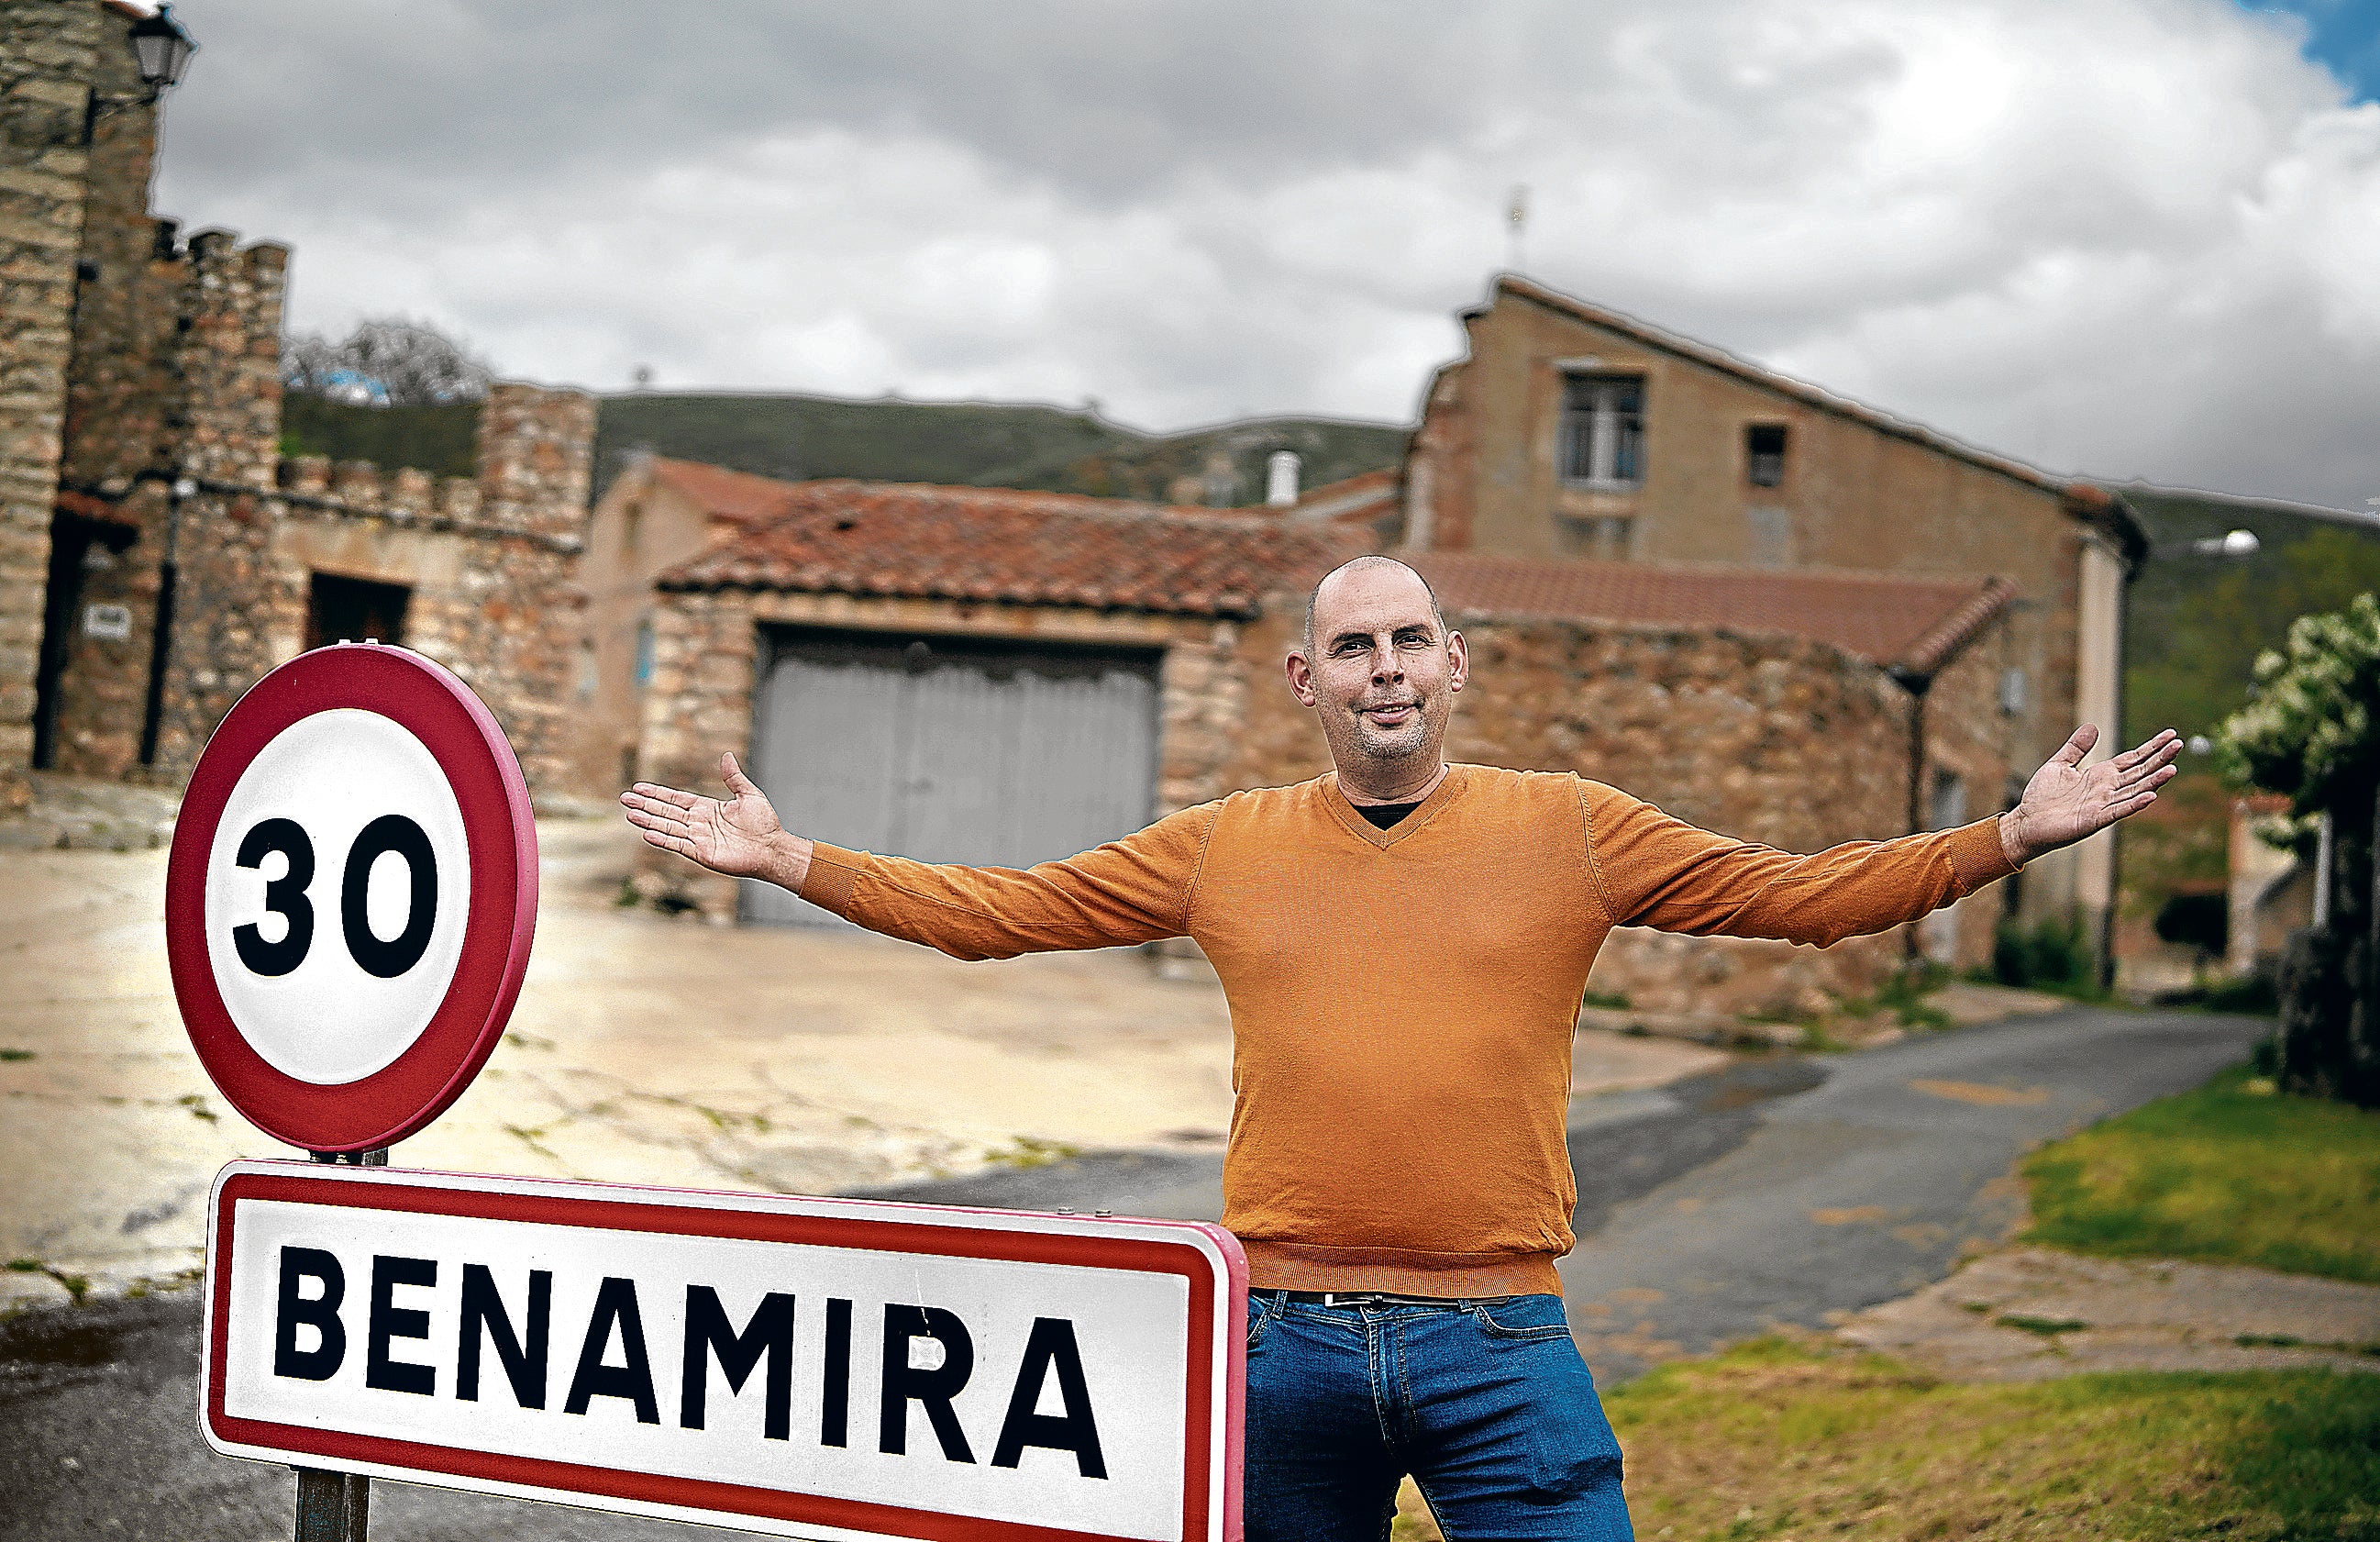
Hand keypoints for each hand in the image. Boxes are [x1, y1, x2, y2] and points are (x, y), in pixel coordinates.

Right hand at [620, 752, 806, 884]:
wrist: (773, 849)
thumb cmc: (765, 824)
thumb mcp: (749, 795)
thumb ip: (734, 778)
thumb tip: (727, 755)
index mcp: (707, 809)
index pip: (676, 800)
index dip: (657, 794)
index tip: (639, 787)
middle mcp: (700, 823)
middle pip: (666, 812)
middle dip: (645, 805)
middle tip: (624, 798)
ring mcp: (699, 839)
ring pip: (667, 828)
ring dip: (648, 821)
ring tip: (629, 814)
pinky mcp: (702, 854)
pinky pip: (678, 845)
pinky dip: (662, 839)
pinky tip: (646, 833)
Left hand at [2000, 726, 2180, 866]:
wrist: (2026, 822)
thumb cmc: (2042, 797)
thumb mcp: (2059, 765)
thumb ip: (2076, 748)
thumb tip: (2092, 726)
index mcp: (2101, 775)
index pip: (2133, 759)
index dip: (2152, 747)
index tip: (2171, 735)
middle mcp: (2107, 789)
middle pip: (2140, 772)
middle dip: (2159, 759)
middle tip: (2179, 744)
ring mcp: (2102, 805)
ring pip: (2134, 791)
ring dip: (2154, 782)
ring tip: (2172, 769)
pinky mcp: (2093, 820)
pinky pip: (2117, 811)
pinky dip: (2134, 804)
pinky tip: (2150, 796)